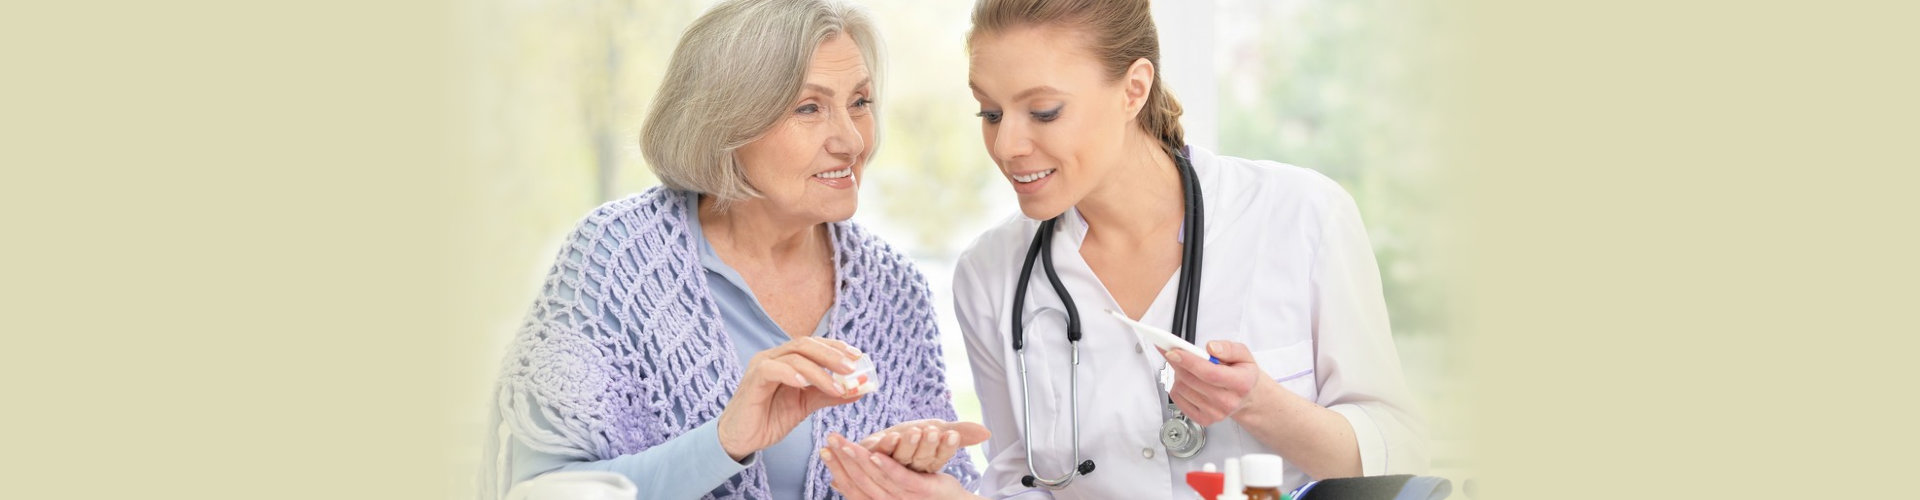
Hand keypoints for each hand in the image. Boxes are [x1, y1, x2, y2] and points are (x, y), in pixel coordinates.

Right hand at [716, 337, 865, 460]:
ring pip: (794, 356)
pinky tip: (805, 384)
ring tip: (837, 387)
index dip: (836, 347)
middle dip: (832, 355)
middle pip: (806, 344)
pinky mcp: (752, 380)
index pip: (814, 344)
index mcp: (786, 359)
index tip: (858, 356)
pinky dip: (791, 373)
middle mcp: (774, 357)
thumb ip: (828, 395)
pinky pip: (772, 369)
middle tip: (852, 368)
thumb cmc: (770, 419)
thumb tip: (858, 390)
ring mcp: (761, 366)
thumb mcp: (805, 405)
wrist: (742, 439)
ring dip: (820, 371)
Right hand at [822, 433, 979, 499]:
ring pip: (877, 478)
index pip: (851, 487)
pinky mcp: (922, 491)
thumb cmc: (921, 495)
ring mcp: (905, 499)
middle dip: (842, 459)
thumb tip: (834, 480)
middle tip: (829, 440)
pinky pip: (901, 478)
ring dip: (859, 459)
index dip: (836, 469)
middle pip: (860, 481)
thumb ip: (865, 485)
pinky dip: (886, 466)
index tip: (823, 451)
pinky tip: (875, 452)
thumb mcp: (890, 490)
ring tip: (845, 443)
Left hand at [855, 419, 990, 472]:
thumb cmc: (911, 437)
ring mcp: (893, 466)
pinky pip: (881, 454)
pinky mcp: (874, 460)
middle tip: (931, 431)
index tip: (952, 435)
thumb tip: (987, 433)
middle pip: (922, 458)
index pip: (942, 455)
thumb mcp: (939, 431)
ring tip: (912, 432)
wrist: (877, 448)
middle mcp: (912, 467)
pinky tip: (890, 438)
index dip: (946, 447)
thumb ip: (961, 431)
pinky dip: (885, 445)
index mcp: (930, 462)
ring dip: (907, 444)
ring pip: (902, 457)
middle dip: (927, 444)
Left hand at [1161, 340, 1282, 425]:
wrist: (1246, 397)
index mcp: (1241, 383)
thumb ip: (1229, 348)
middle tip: (1176, 352)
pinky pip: (1178, 399)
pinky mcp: (1203, 419)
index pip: (1210, 373)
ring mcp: (1215, 413)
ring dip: (1178, 374)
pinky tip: (1188, 381)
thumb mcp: (1243, 354)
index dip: (1189, 361)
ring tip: (1189, 368)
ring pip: (1182, 388)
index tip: (1173, 351)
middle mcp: (1229, 401)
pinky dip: (1177, 386)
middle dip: (1179, 363)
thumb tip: (1212, 348)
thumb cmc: (1243, 374)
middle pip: (1192, 380)